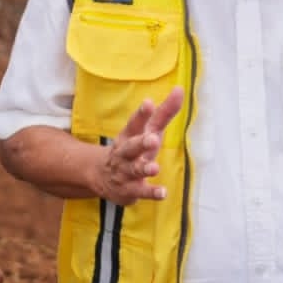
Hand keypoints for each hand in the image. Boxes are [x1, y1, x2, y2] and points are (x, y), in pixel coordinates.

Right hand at [88, 86, 183, 205]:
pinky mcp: (129, 190)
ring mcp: (125, 172)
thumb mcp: (148, 130)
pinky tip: (162, 193)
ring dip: (143, 168)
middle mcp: (125, 153)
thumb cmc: (133, 148)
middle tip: (152, 139)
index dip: (141, 114)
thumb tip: (180, 89)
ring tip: (154, 168)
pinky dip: (151, 193)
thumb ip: (164, 112)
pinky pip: (140, 192)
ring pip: (133, 170)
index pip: (134, 123)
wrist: (102, 177)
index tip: (148, 103)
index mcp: (129, 135)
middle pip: (131, 147)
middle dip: (140, 143)